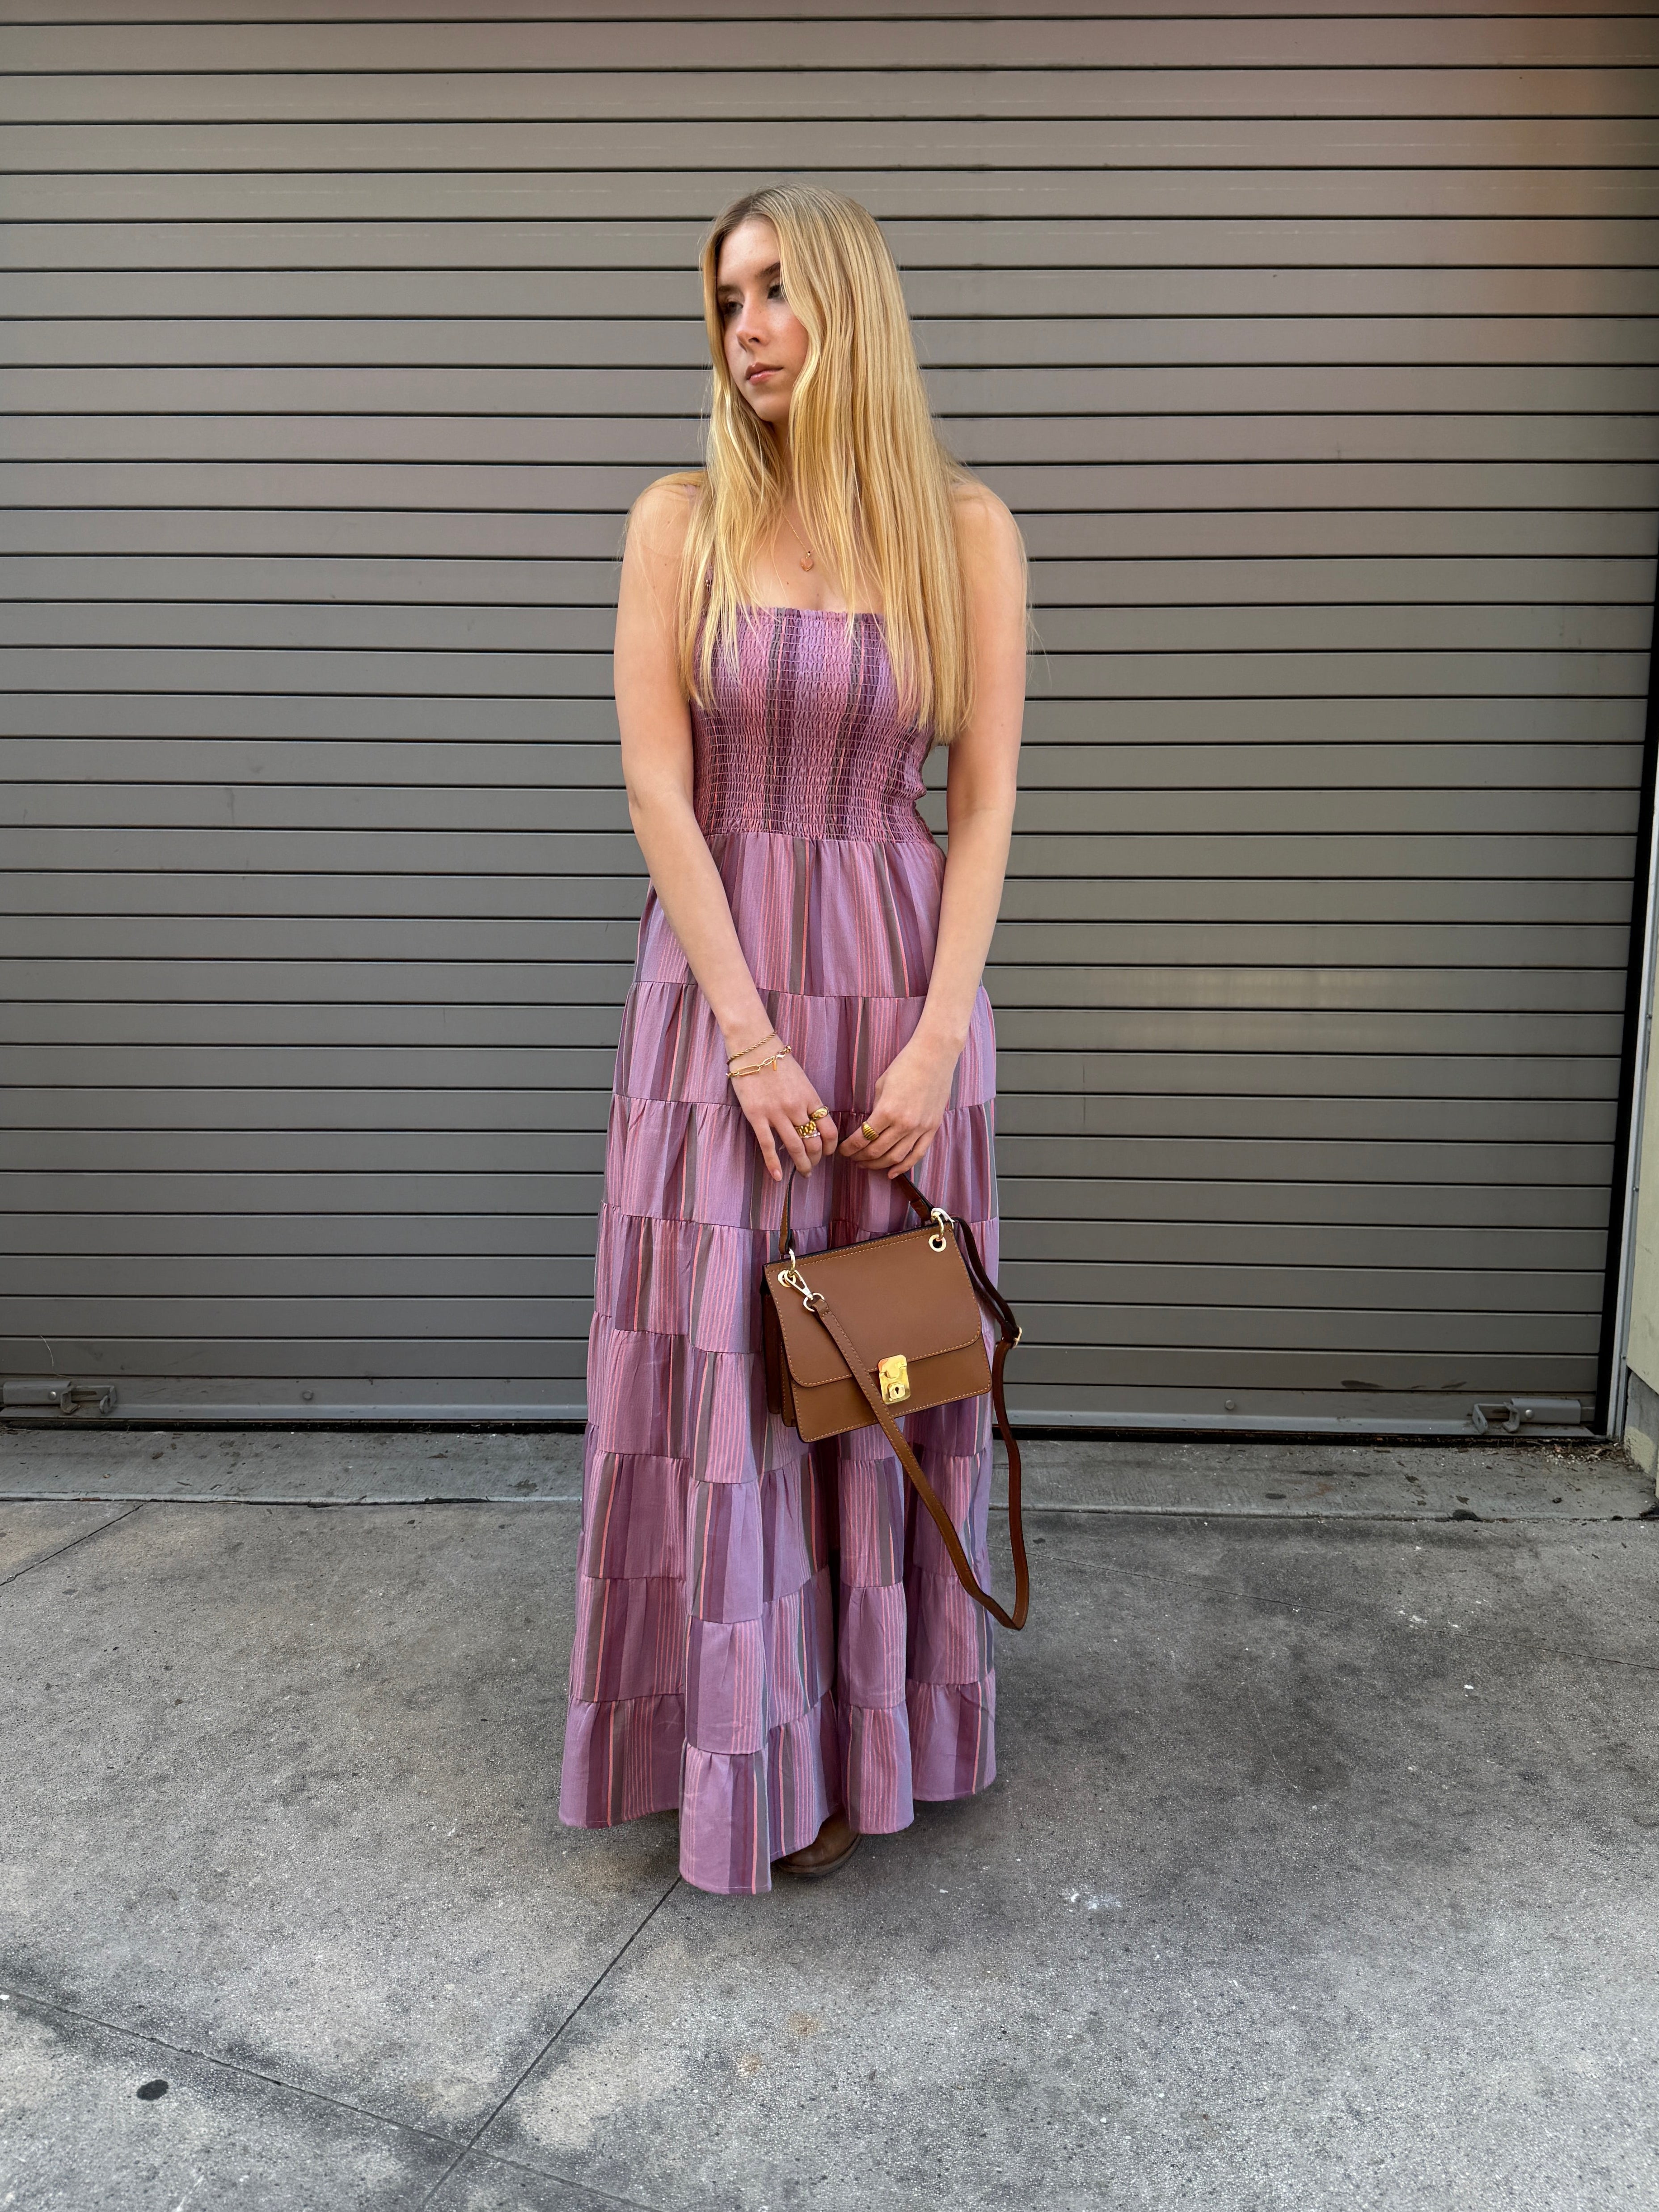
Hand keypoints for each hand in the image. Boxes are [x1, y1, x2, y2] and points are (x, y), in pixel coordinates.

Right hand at [727, 1035, 838, 1182]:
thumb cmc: (777, 1060)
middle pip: (814, 1142)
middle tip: (812, 1167)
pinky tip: (778, 1176)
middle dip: (816, 1159)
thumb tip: (811, 1122)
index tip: (828, 1153)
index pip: (829, 1130)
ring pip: (795, 1147)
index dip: (831, 1146)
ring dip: (802, 1164)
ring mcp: (777, 1113)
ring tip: (803, 1173)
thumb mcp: (801, 1080)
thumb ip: (807, 1101)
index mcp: (810, 1097)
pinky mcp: (757, 1116)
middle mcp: (797, 1107)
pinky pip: (768, 1145)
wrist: (753, 1046)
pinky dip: (774, 1164)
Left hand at [839, 1031, 959, 1179]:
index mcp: (887, 1111)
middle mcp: (904, 1124)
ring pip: (896, 1157)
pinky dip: (904, 1166)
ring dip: (878, 1165)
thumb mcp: (881, 1085)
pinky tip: (892, 1172)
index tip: (842, 1150)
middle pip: (877, 1151)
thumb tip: (868, 1127)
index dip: (849, 1148)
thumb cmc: (905, 1065)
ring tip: (867, 1164)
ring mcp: (920, 1128)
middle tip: (852, 1158)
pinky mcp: (932, 1128)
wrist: (935, 1055)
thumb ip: (876, 1109)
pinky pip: (917, 1154)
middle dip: (860, 1157)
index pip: (862, 1138)